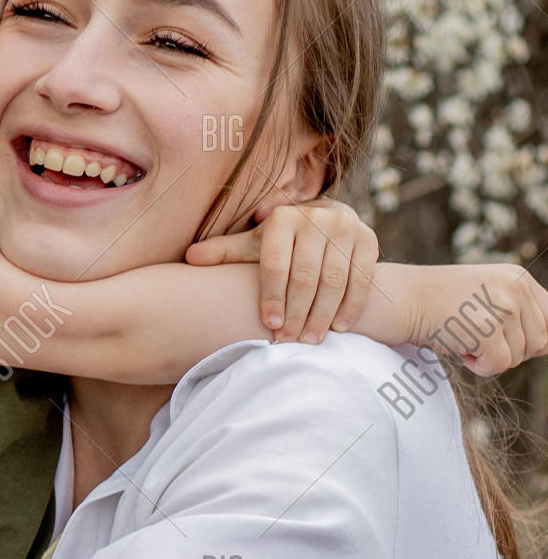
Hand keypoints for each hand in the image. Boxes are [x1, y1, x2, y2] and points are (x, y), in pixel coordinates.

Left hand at [185, 199, 378, 341]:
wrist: (333, 222)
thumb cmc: (284, 241)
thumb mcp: (256, 243)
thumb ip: (226, 251)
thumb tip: (189, 257)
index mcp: (283, 217)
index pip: (275, 263)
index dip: (272, 297)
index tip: (269, 325)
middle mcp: (316, 217)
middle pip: (305, 276)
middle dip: (296, 313)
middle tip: (289, 341)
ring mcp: (346, 227)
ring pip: (334, 281)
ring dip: (322, 315)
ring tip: (311, 340)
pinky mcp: (369, 239)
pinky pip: (361, 280)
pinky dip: (351, 307)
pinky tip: (339, 328)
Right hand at [405, 262, 547, 378]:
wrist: (399, 299)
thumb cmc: (438, 304)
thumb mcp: (486, 298)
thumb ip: (519, 315)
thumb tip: (546, 346)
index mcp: (518, 276)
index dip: (529, 339)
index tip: (500, 338)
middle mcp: (515, 286)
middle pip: (540, 342)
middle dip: (509, 350)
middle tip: (476, 337)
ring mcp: (503, 306)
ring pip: (519, 357)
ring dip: (490, 358)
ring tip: (463, 337)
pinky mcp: (487, 328)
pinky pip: (499, 365)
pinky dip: (478, 366)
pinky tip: (459, 347)